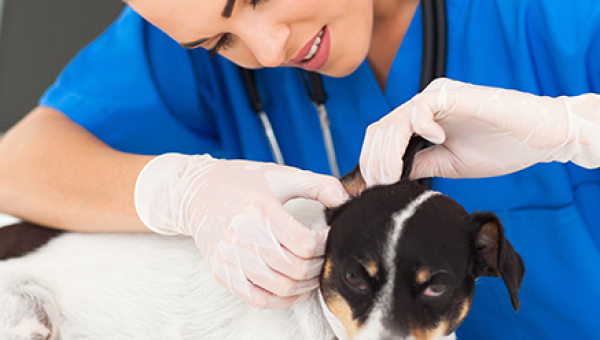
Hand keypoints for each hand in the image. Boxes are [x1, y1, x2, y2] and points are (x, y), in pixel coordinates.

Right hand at [134, 154, 347, 308]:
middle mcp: (244, 235)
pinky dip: (282, 299)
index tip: (328, 237)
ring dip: (305, 284)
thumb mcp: (281, 175)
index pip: (305, 243)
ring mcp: (231, 257)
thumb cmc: (242, 181)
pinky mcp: (222, 272)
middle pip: (296, 268)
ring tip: (313, 271)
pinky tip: (293, 288)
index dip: (325, 244)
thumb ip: (318, 184)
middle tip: (324, 256)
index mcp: (262, 210)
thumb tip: (346, 198)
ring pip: (281, 287)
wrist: (195, 191)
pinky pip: (258, 299)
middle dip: (319, 265)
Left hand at [360, 78, 599, 183]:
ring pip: (393, 121)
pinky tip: (436, 141)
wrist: (539, 137)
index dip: (370, 162)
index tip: (369, 189)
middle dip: (374, 162)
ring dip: (388, 153)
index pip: (381, 138)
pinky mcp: (452, 94)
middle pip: (380, 130)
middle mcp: (423, 106)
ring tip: (394, 176)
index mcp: (419, 121)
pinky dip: (420, 126)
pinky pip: (421, 107)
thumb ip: (418, 165)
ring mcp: (436, 97)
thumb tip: (387, 178)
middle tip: (379, 187)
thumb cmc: (498, 148)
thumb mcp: (447, 164)